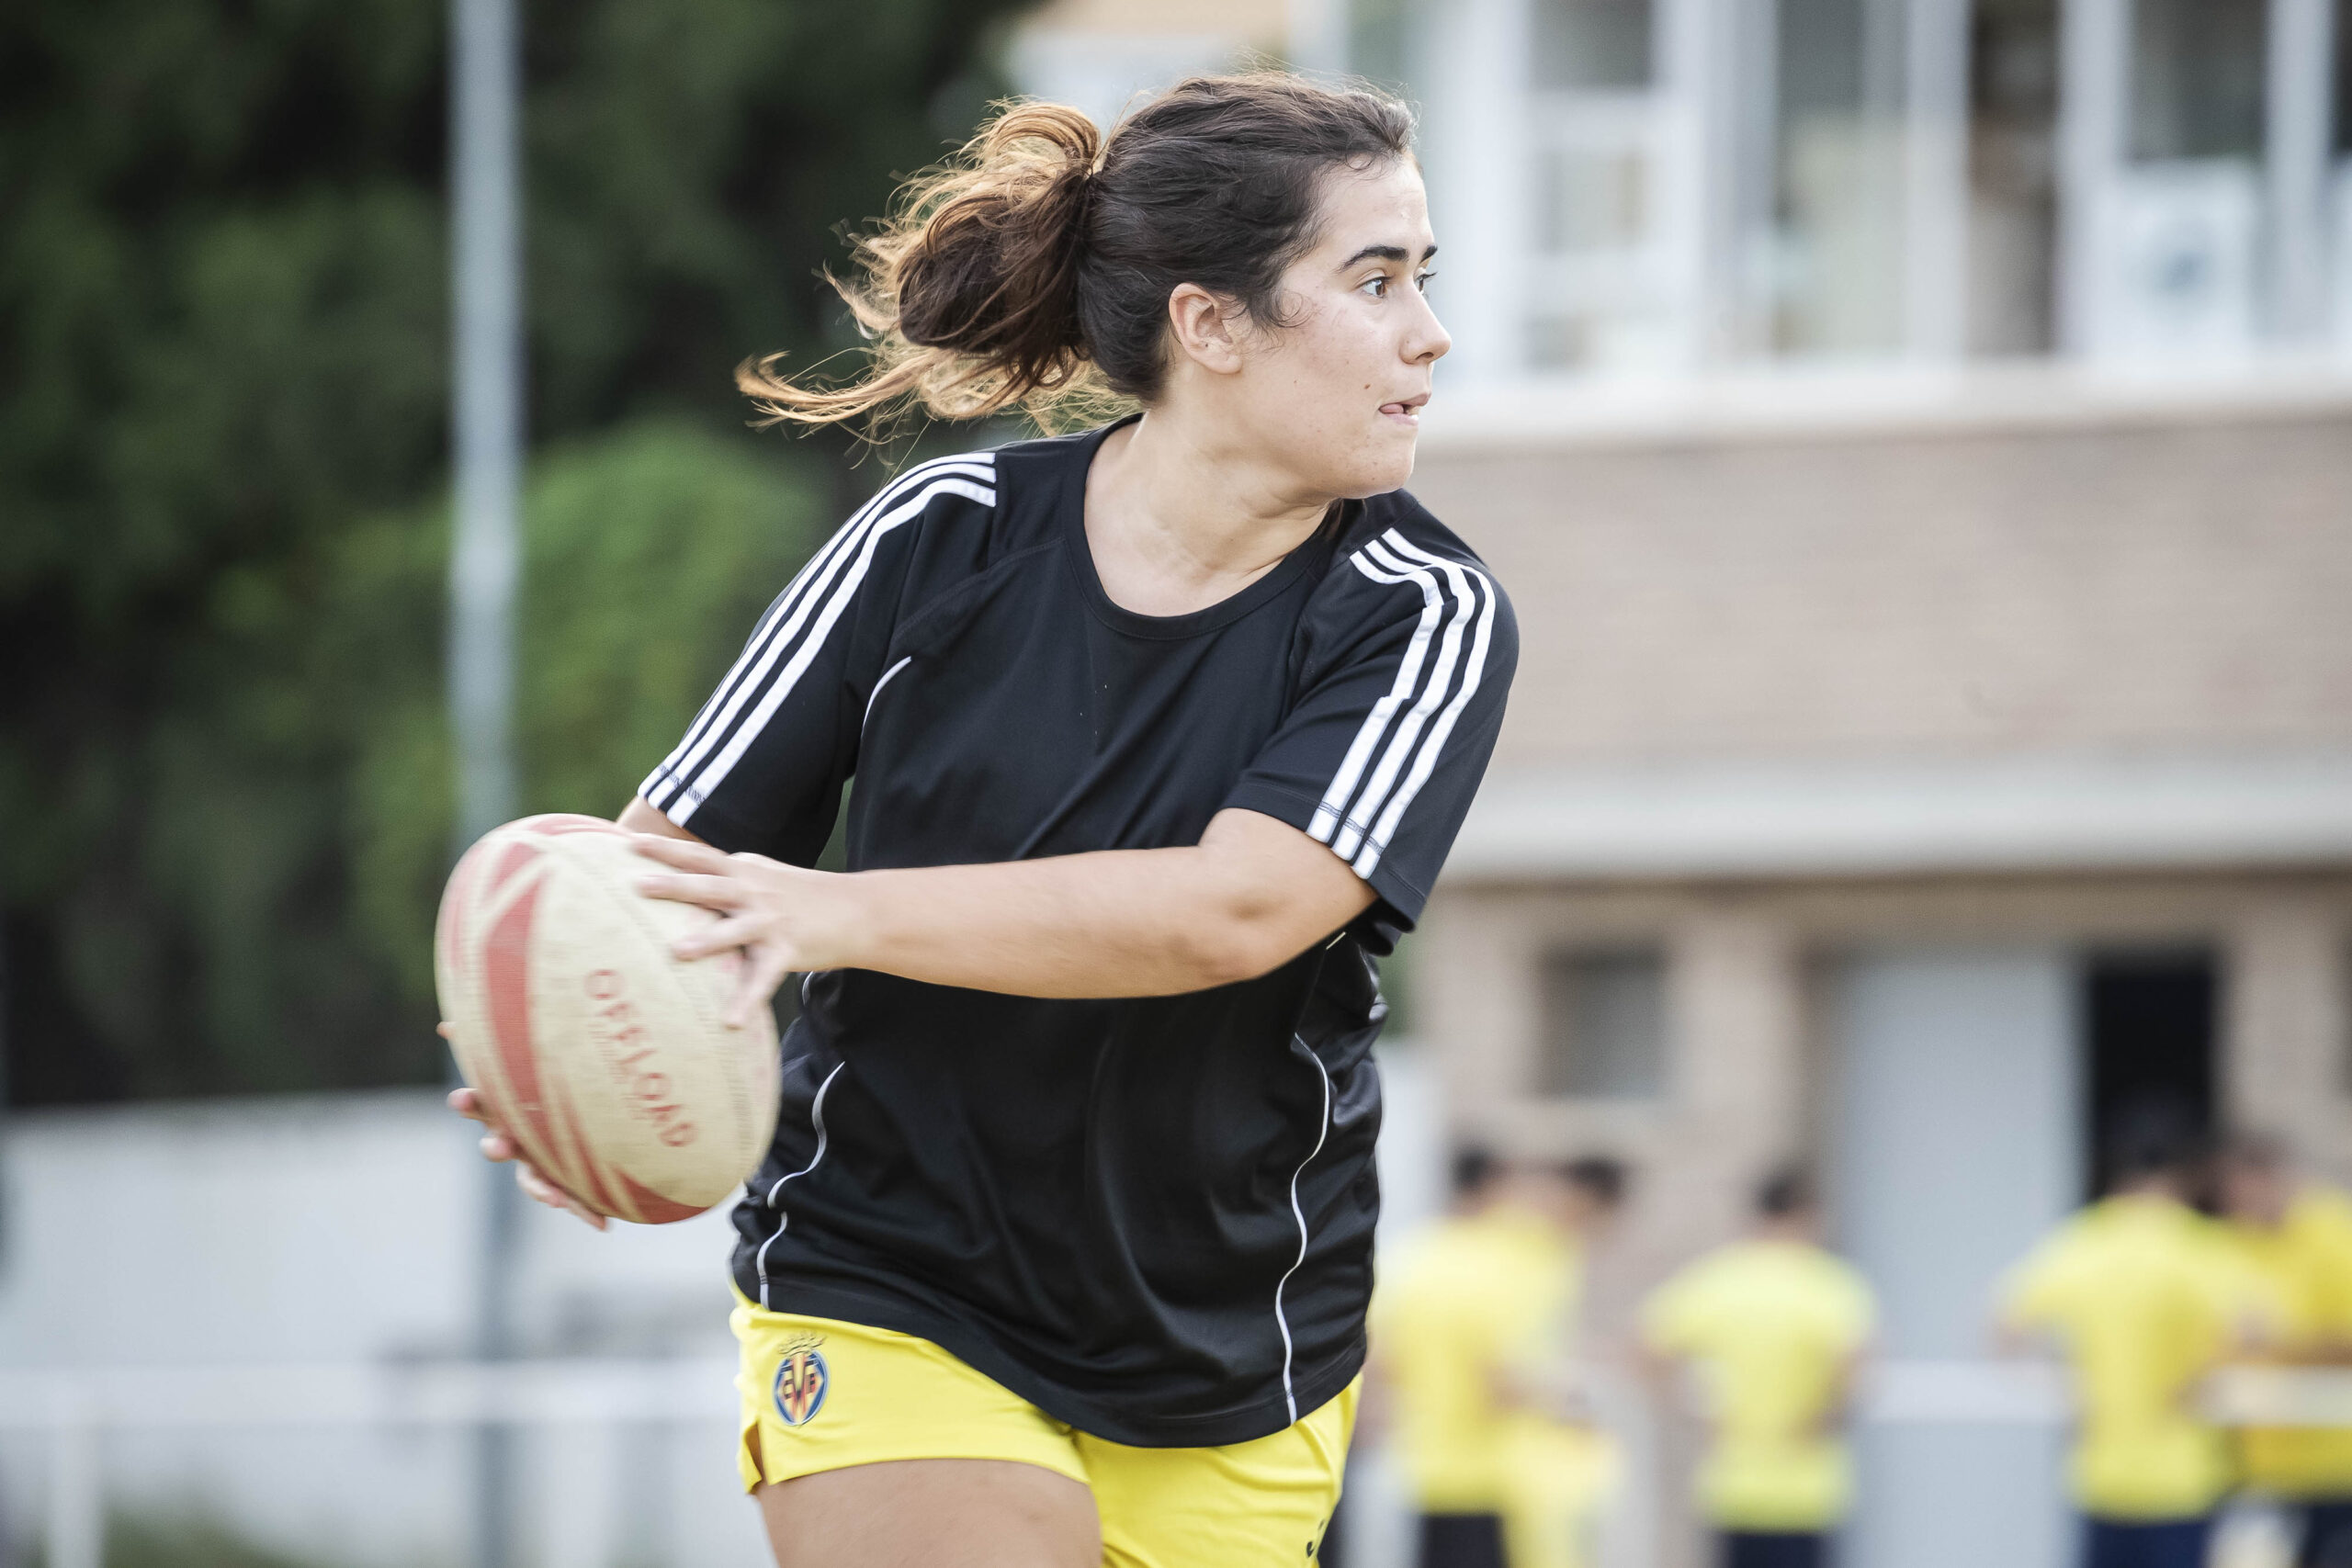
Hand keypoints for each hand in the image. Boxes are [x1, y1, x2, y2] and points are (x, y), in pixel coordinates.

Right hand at [441, 1025, 607, 1230]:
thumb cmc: (557, 1082)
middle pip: (499, 1145)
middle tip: (496, 1146)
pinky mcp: (567, 1182)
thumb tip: (455, 1017)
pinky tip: (603, 1226)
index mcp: (507, 1109)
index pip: (481, 1104)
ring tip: (555, 1199)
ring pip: (534, 1180)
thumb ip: (507, 1040)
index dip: (470, 1102)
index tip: (461, 1098)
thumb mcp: (541, 1057)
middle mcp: (517, 1139)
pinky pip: (577, 1199)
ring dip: (542, 1190)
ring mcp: (540, 1164)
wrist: (586, 1128)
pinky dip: (586, 1212)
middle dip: (496, 1146)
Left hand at [630, 834, 851, 1027]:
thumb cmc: (802, 895)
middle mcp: (755, 892)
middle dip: (673, 884)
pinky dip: (747, 1001)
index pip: (699, 856)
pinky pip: (763, 979)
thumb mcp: (764, 874)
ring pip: (734, 930)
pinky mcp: (787, 951)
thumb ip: (728, 874)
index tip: (630, 842)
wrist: (858, 910)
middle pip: (708, 885)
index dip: (666, 849)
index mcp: (744, 871)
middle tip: (638, 884)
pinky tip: (730, 1022)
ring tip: (678, 952)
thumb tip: (686, 870)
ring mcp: (771, 922)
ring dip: (707, 941)